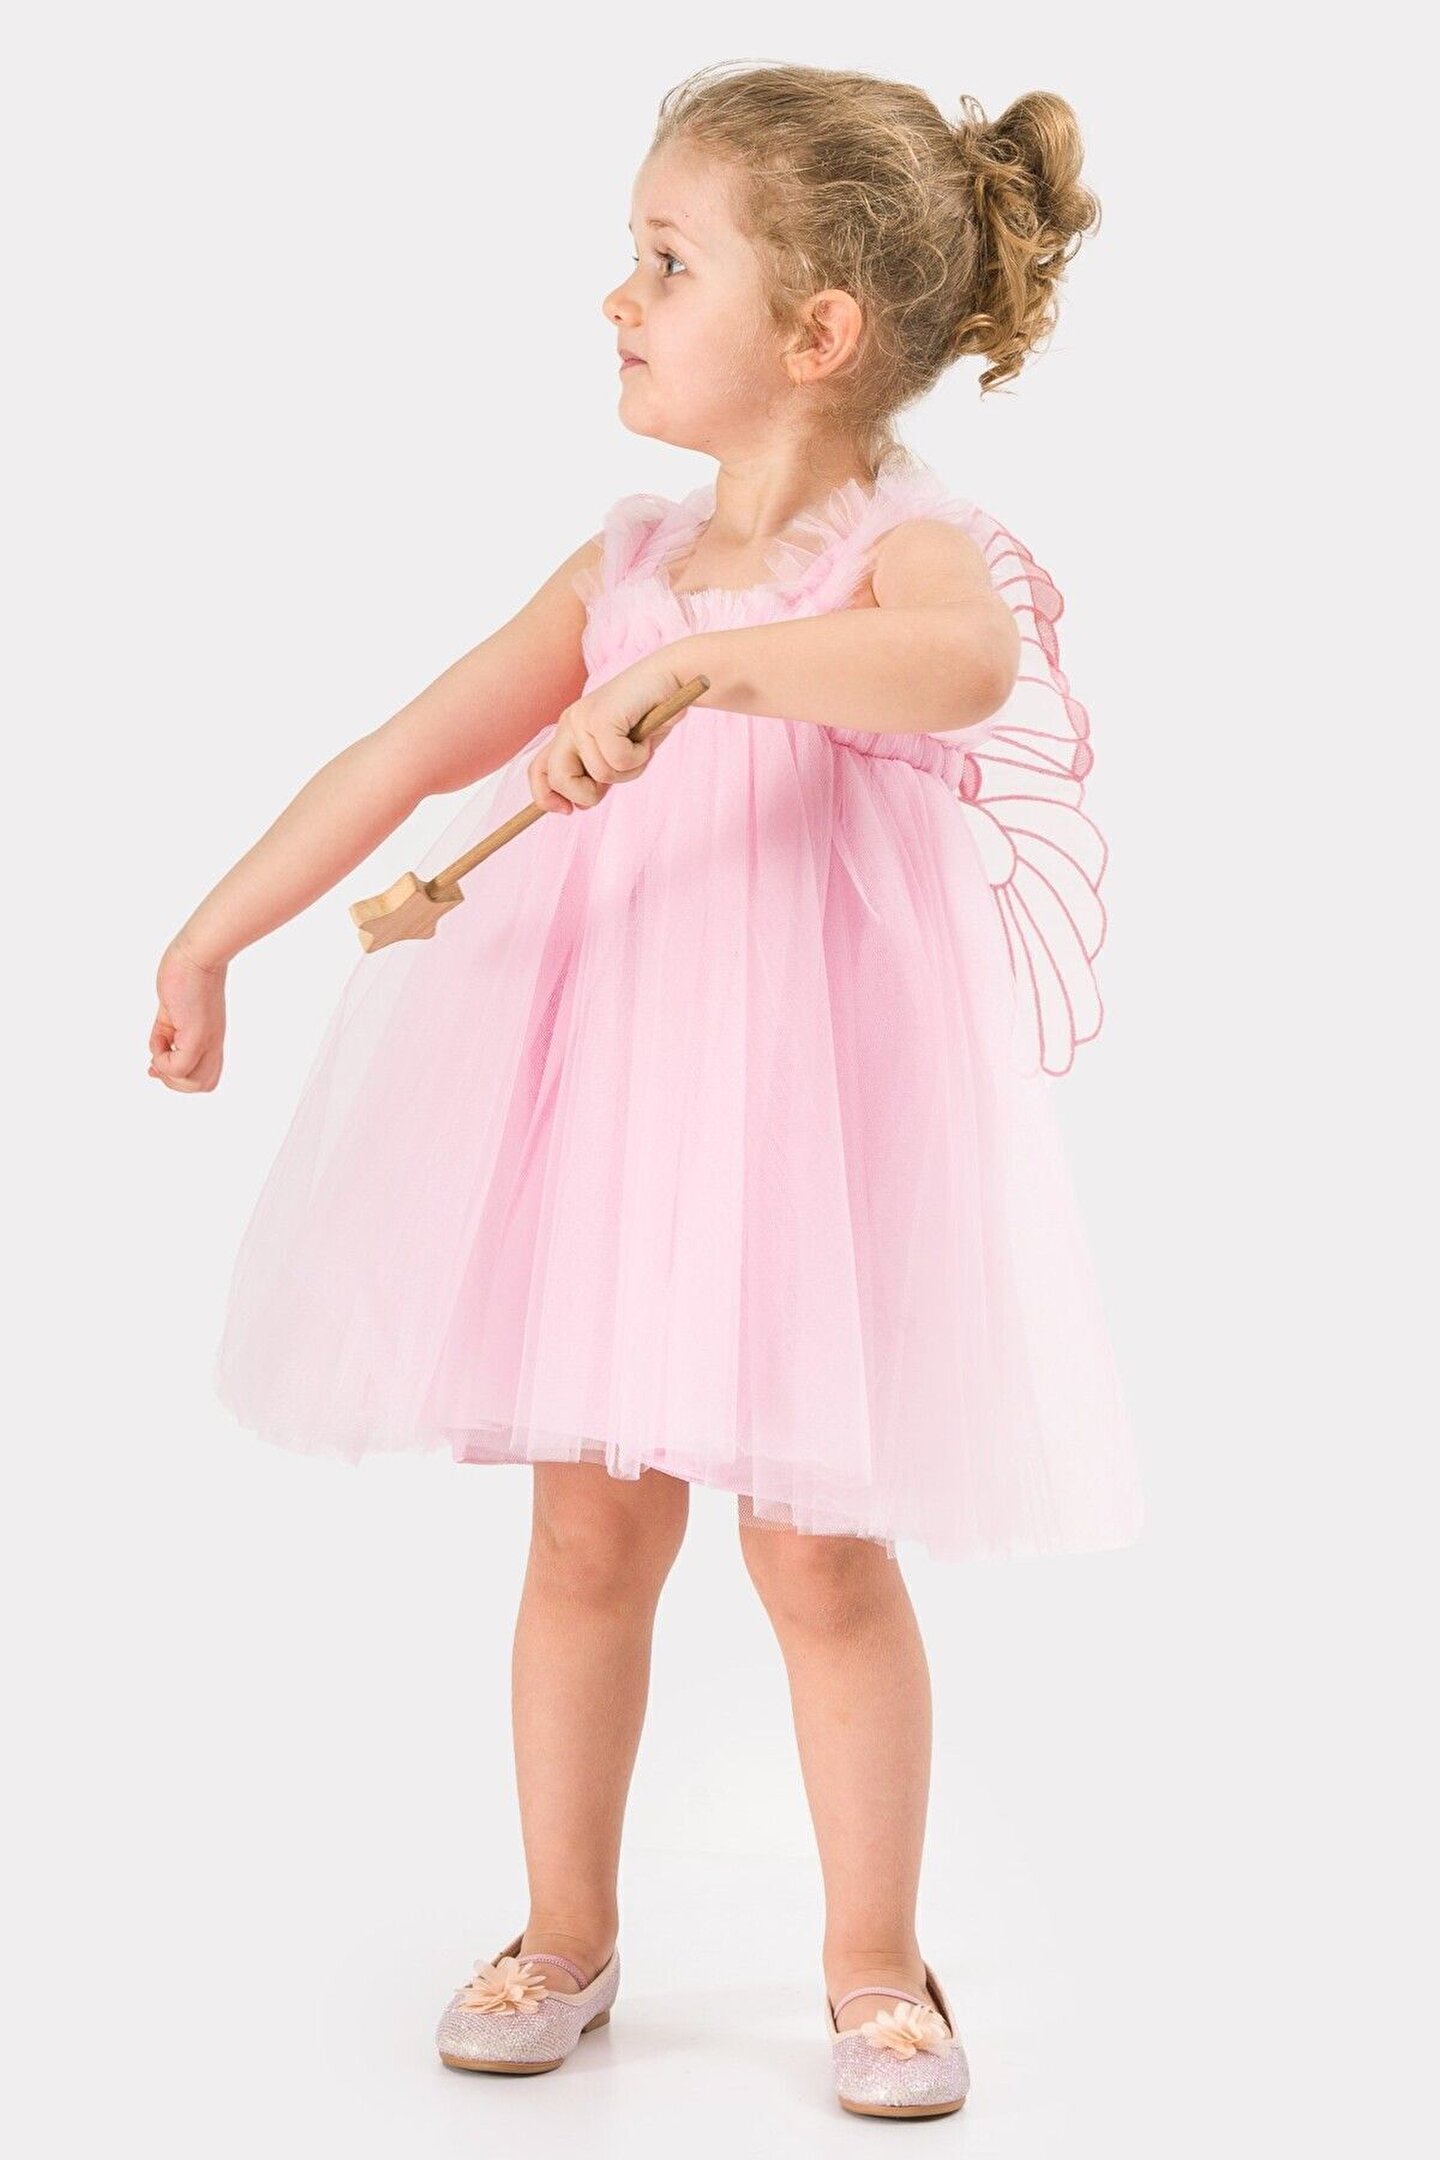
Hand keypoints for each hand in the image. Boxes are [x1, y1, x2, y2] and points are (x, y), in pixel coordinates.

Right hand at [149, 937, 227, 1092]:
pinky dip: (163, 1061)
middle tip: (157, 1060)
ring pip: (195, 1083)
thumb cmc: (185, 976)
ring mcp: (206, 1039)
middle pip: (204, 1086)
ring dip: (169, 1075)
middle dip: (175, 1082)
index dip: (181, 1079)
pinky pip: (180, 1066)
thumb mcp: (172, 1016)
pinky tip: (159, 1039)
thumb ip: (166, 1039)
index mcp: (210, 1038)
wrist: (197, 953)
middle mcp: (212, 1042)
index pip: (207, 1077)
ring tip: (159, 1051)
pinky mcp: (196, 1033)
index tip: (158, 1063)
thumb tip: (154, 1066)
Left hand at [528, 652, 688, 814]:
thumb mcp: (617, 754)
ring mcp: (583, 719)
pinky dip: (640, 757)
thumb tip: (579, 805)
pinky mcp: (602, 717)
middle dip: (587, 794)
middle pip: (558, 779)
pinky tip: (646, 738)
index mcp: (568, 733)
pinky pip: (618, 760)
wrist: (670, 678)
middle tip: (614, 779)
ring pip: (600, 774)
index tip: (569, 811)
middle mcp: (570, 724)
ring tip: (641, 746)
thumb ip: (596, 775)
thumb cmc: (649, 718)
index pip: (538, 772)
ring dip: (630, 770)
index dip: (546, 798)